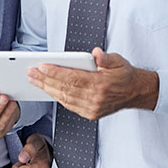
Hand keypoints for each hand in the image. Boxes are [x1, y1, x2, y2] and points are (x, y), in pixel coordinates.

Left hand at [27, 47, 158, 119]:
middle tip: (31, 73)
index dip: (55, 72)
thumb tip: (96, 53)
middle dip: (45, 80)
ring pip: (64, 98)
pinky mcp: (90, 114)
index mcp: (101, 84)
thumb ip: (106, 57)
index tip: (42, 66)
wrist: (136, 92)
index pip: (73, 78)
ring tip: (35, 80)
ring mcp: (92, 108)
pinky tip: (48, 89)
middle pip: (64, 89)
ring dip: (47, 89)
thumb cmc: (124, 75)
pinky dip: (57, 97)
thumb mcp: (118, 61)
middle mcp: (95, 98)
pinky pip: (69, 105)